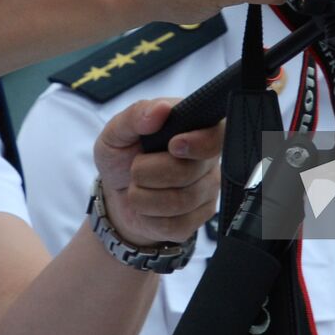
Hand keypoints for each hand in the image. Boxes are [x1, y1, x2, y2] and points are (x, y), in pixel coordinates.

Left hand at [93, 99, 221, 246]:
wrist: (116, 196)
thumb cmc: (122, 157)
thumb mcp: (117, 131)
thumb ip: (136, 114)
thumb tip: (160, 109)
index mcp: (195, 129)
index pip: (217, 135)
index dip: (198, 143)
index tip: (173, 145)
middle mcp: (208, 160)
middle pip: (189, 171)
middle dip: (149, 172)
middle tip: (135, 167)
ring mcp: (207, 192)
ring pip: (180, 201)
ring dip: (144, 196)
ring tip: (137, 187)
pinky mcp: (198, 220)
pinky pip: (175, 224)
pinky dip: (149, 217)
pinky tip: (147, 208)